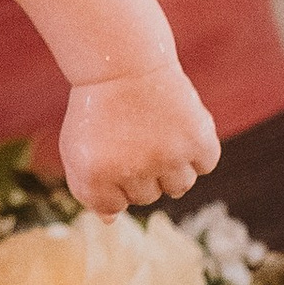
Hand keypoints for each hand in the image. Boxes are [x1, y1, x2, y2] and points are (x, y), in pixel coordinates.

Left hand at [57, 61, 220, 215]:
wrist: (123, 63)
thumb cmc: (98, 109)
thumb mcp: (78, 149)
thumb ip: (90, 191)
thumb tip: (112, 222)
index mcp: (94, 177)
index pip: (114, 208)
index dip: (113, 181)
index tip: (111, 152)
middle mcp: (132, 172)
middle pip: (148, 197)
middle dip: (141, 172)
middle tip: (133, 136)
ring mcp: (167, 157)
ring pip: (179, 187)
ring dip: (171, 166)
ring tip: (158, 134)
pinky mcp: (197, 140)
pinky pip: (205, 165)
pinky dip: (197, 151)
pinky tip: (180, 129)